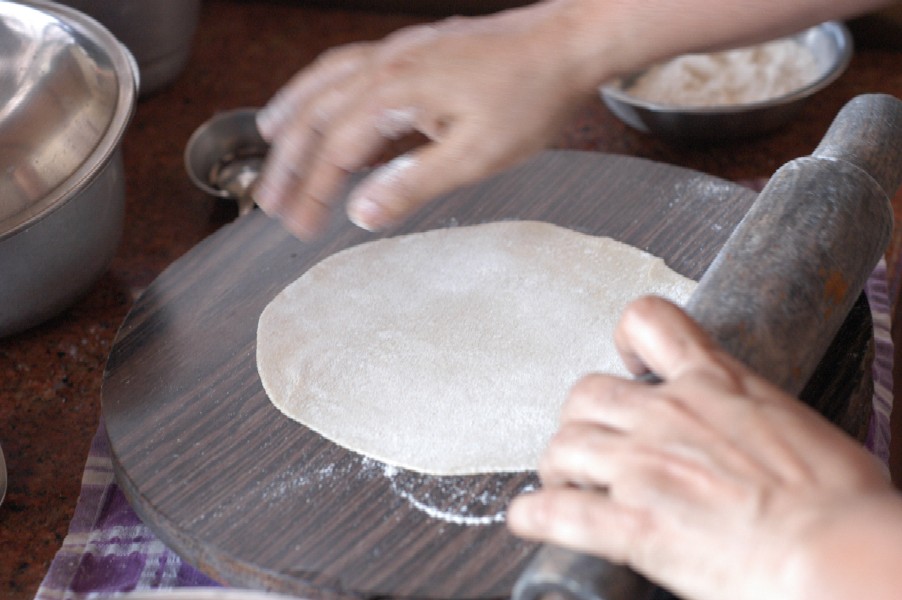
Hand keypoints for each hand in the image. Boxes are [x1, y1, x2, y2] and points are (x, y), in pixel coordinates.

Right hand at [253, 4, 590, 238]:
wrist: (566, 45)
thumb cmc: (529, 98)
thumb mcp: (476, 155)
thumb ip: (414, 183)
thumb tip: (363, 212)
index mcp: (396, 92)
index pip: (336, 151)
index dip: (312, 192)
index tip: (298, 227)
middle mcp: (386, 63)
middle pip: (316, 114)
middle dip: (287, 161)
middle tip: (266, 199)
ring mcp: (398, 50)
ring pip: (324, 80)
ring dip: (292, 113)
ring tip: (266, 138)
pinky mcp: (413, 48)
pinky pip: (347, 63)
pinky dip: (320, 84)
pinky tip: (322, 97)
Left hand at [508, 296, 893, 599]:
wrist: (837, 556)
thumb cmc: (839, 502)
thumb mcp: (797, 428)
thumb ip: (753, 416)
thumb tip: (751, 431)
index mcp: (714, 385)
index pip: (648, 323)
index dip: (624, 340)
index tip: (626, 364)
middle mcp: (668, 416)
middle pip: (586, 392)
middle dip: (582, 418)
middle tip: (592, 442)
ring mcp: (643, 468)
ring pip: (562, 444)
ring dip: (557, 465)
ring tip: (565, 482)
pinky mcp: (631, 524)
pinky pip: (558, 512)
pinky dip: (534, 515)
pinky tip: (528, 519)